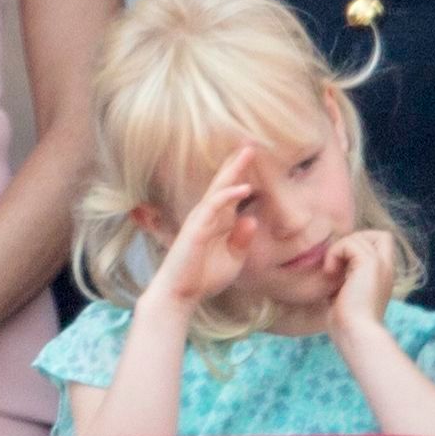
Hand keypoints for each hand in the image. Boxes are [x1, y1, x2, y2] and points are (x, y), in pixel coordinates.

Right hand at [145, 146, 259, 311]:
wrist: (181, 293)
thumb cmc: (204, 277)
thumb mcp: (233, 259)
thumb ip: (242, 240)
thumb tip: (252, 219)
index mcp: (217, 221)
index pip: (230, 191)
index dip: (241, 173)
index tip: (253, 155)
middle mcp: (208, 215)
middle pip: (224, 182)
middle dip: (237, 162)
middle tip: (251, 141)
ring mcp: (201, 219)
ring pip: (218, 188)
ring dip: (233, 169)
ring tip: (247, 152)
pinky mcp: (197, 228)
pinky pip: (214, 206)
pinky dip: (229, 195)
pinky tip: (244, 187)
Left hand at [324, 228, 396, 340]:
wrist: (355, 333)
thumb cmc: (346, 321)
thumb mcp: (345, 292)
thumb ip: (344, 275)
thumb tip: (330, 263)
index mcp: (383, 276)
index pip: (383, 243)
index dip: (363, 244)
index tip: (344, 263)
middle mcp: (387, 268)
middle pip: (379, 234)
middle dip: (354, 241)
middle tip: (339, 263)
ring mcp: (381, 265)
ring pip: (359, 237)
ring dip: (339, 249)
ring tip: (332, 272)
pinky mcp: (370, 264)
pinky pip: (349, 243)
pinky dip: (335, 253)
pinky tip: (330, 273)